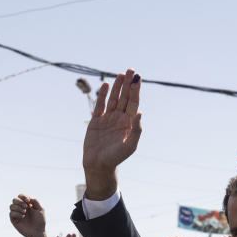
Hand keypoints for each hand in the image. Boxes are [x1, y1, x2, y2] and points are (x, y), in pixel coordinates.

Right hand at [9, 194, 50, 236]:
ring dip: (18, 207)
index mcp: (27, 205)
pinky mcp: (13, 220)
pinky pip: (11, 213)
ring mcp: (17, 214)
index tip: (28, 201)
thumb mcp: (40, 209)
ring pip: (11, 206)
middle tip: (26, 207)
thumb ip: (35, 201)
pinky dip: (17, 213)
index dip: (23, 196)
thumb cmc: (40, 221)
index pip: (20, 196)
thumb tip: (28, 198)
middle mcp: (20, 208)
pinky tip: (22, 217)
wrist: (37, 232)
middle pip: (14, 199)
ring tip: (24, 212)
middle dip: (19, 201)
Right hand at [82, 69, 141, 198]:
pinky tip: (105, 85)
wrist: (99, 165)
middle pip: (124, 98)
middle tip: (130, 70)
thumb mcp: (130, 146)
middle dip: (128, 84)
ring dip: (117, 87)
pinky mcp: (96, 122)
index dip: (135, 90)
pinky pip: (100, 106)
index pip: (133, 103)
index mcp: (129, 123)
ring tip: (120, 75)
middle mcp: (119, 119)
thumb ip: (136, 130)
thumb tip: (141, 113)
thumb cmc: (116, 158)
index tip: (137, 78)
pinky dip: (102, 96)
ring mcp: (107, 119)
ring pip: (113, 99)